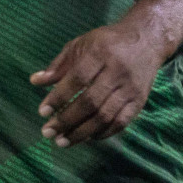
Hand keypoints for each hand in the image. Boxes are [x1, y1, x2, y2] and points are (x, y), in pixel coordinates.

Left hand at [30, 19, 164, 145]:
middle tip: (48, 133)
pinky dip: (103, 134)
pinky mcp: (140, 101)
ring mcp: (130, 89)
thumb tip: (35, 81)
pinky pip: (121, 123)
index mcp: (100, 53)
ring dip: (82, 133)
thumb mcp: (80, 45)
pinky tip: (87, 138)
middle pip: (90, 102)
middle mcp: (117, 72)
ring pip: (105, 116)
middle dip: (67, 120)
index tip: (42, 112)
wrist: (146, 40)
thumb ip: (59, 65)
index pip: (77, 79)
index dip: (59, 97)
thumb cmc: (107, 42)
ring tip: (63, 142)